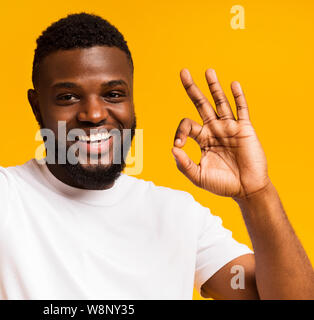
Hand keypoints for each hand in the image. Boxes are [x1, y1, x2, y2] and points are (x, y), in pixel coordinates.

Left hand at [172, 69, 270, 199]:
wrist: (247, 190)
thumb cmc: (222, 184)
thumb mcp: (198, 177)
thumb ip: (184, 165)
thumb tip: (173, 149)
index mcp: (202, 139)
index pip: (187, 125)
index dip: (180, 132)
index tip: (180, 145)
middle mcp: (214, 129)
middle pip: (201, 104)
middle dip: (192, 89)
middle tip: (183, 72)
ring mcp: (229, 127)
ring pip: (220, 102)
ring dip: (214, 86)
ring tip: (208, 71)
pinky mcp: (245, 129)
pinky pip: (242, 110)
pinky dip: (238, 97)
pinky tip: (233, 84)